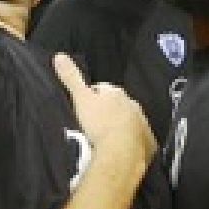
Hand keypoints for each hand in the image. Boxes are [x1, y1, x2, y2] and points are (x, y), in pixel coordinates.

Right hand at [55, 53, 153, 170]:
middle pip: (117, 105)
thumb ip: (72, 78)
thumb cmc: (100, 124)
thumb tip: (60, 56)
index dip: (92, 97)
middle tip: (94, 125)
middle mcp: (133, 105)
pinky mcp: (148, 142)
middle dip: (108, 112)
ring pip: (129, 122)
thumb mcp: (81, 99)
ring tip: (106, 139)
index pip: (103, 89)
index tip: (84, 107)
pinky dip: (131, 142)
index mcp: (117, 93)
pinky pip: (139, 140)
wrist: (121, 153)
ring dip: (119, 127)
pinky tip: (121, 150)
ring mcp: (143, 124)